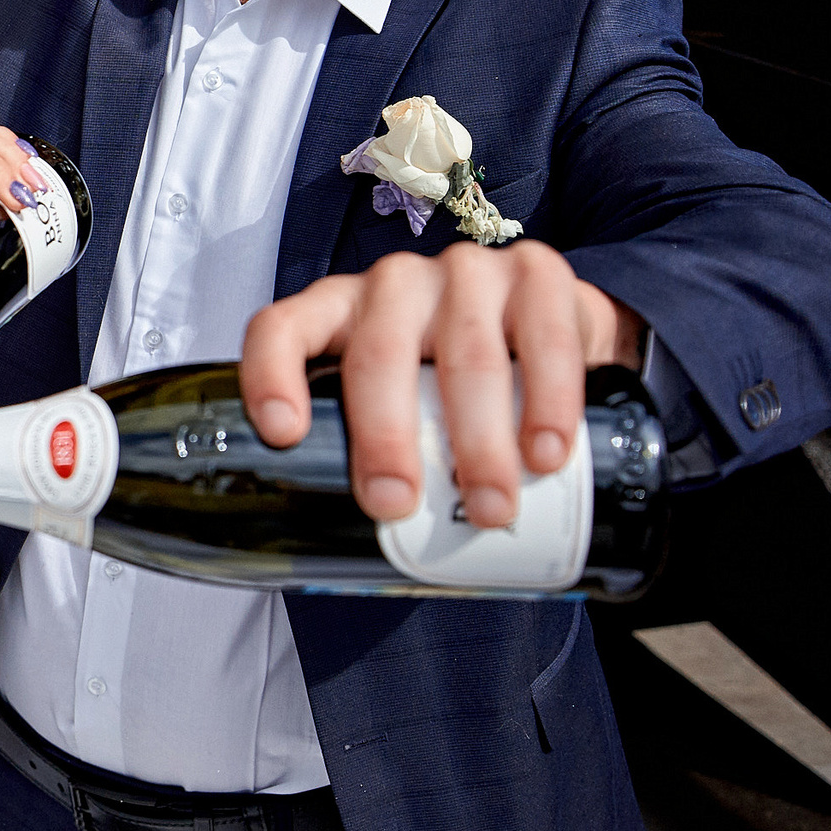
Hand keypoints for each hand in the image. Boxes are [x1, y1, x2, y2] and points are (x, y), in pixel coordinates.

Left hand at [240, 241, 644, 526]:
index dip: (271, 375)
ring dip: (476, 441)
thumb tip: (337, 557)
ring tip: (487, 509)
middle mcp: (395, 285)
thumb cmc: (452, 384)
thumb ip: (369, 451)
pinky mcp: (539, 276)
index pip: (281, 327)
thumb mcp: (397, 407)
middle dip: (385, 437)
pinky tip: (545, 454)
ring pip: (466, 355)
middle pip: (378, 354)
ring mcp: (467, 273)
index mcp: (338, 312)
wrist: (559, 334)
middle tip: (397, 506)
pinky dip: (546, 404)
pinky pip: (544, 341)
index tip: (284, 435)